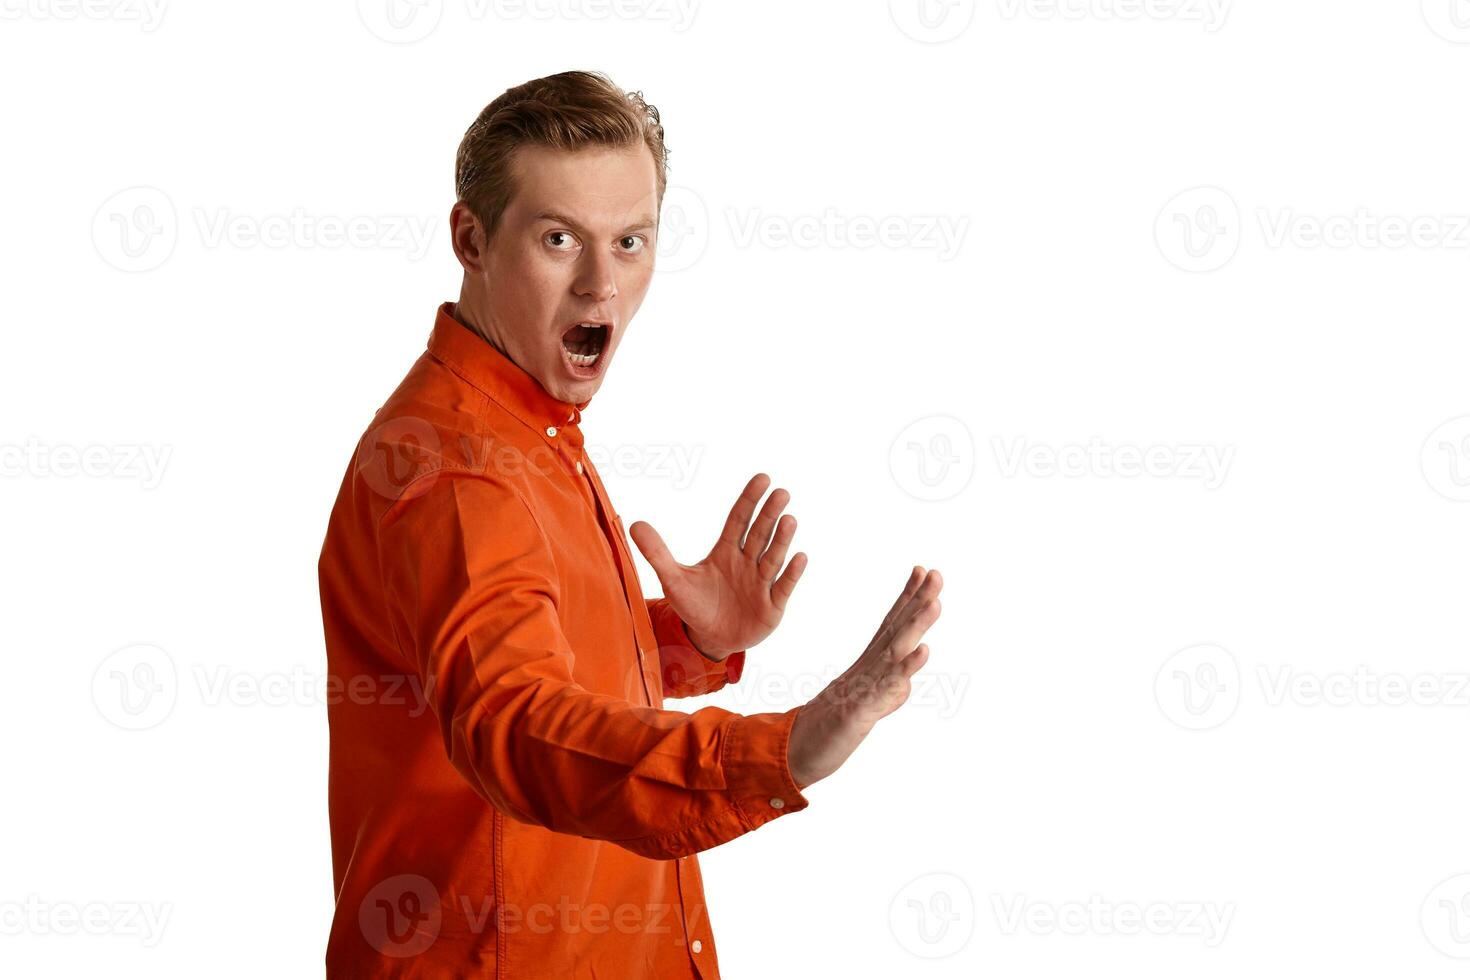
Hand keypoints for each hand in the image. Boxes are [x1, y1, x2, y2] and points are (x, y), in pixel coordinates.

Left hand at [629, 473, 807, 659]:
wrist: (709, 638)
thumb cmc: (694, 605)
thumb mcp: (673, 579)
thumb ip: (657, 553)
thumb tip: (634, 524)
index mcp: (726, 552)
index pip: (738, 520)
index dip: (749, 500)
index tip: (762, 478)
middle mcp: (747, 563)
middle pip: (759, 534)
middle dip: (769, 514)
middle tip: (781, 492)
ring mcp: (761, 584)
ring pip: (772, 558)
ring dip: (781, 539)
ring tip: (789, 519)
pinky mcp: (772, 606)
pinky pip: (783, 587)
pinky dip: (791, 573)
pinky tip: (800, 557)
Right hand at [787, 566, 943, 789]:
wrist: (796, 751)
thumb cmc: (829, 728)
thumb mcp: (866, 709)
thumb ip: (887, 694)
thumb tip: (905, 685)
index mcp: (868, 665)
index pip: (892, 625)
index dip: (908, 597)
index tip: (923, 570)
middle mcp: (867, 669)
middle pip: (896, 629)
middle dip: (917, 600)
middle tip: (936, 572)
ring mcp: (864, 686)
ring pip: (895, 651)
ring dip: (916, 625)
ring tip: (935, 602)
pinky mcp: (861, 709)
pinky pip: (886, 687)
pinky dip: (906, 668)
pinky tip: (924, 651)